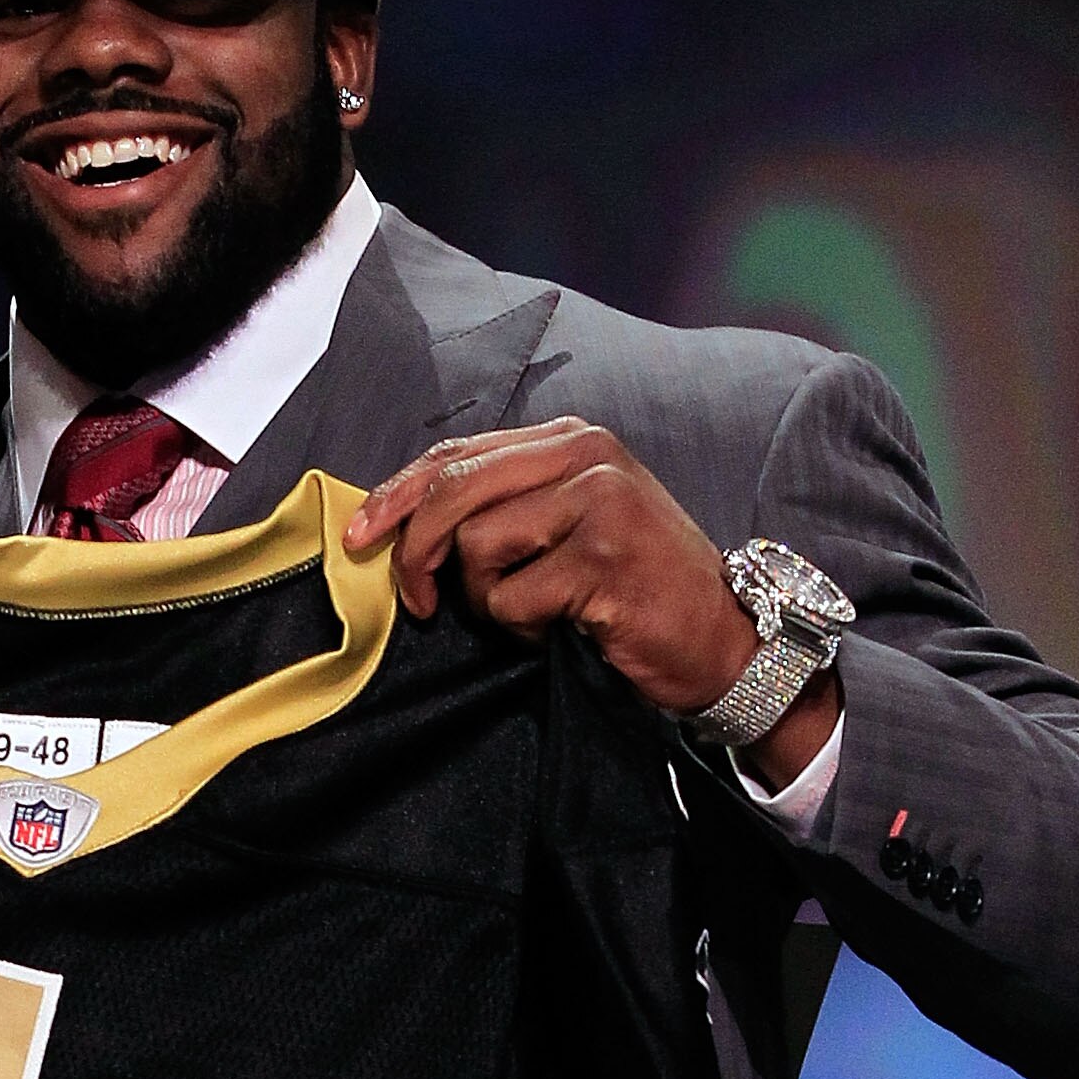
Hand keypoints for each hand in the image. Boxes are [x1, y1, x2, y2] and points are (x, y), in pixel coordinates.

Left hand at [352, 418, 841, 786]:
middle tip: (419, 605)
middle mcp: (586, 454)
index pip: (456, 455)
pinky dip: (522, 627)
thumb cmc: (635, 590)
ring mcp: (599, 500)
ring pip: (476, 547)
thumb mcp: (569, 526)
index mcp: (570, 438)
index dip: (395, 496)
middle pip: (452, 491)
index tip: (357, 536)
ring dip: (491, 600)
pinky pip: (510, 597)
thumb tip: (402, 522)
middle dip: (415, 553)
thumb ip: (504, 505)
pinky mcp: (602, 555)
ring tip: (540, 613)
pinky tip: (563, 628)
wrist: (722, 640)